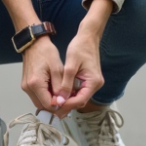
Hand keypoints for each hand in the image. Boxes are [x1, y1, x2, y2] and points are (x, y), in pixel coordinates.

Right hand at [19, 35, 65, 112]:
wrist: (34, 44)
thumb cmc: (46, 53)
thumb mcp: (57, 69)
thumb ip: (59, 86)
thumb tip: (61, 101)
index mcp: (35, 84)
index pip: (48, 104)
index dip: (59, 106)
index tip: (69, 103)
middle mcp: (28, 88)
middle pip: (42, 106)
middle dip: (54, 106)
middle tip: (66, 102)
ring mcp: (25, 87)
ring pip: (38, 102)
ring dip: (49, 102)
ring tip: (61, 96)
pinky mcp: (26, 85)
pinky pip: (36, 96)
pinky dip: (45, 96)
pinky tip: (53, 91)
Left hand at [55, 0, 112, 116]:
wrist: (88, 36)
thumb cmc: (80, 47)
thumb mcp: (71, 65)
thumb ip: (65, 84)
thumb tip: (59, 101)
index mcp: (93, 82)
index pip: (79, 100)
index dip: (66, 105)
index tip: (53, 107)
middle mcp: (95, 85)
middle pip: (79, 101)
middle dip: (65, 105)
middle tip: (50, 109)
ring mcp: (92, 83)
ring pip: (78, 97)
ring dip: (66, 100)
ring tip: (52, 103)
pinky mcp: (88, 80)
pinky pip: (78, 91)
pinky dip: (68, 94)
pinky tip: (58, 94)